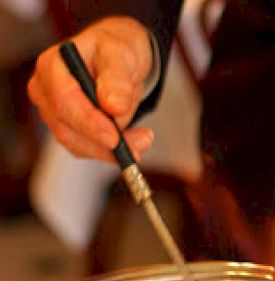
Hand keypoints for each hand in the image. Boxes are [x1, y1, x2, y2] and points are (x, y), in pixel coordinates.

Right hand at [28, 16, 154, 162]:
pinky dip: (110, 151)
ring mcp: (54, 112)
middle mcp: (46, 91)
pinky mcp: (68, 128)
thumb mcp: (121, 54)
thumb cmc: (116, 49)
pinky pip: (87, 148)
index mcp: (51, 66)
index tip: (115, 138)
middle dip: (104, 143)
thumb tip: (113, 107)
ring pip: (77, 144)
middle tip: (141, 143)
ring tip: (143, 139)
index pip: (64, 102)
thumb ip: (117, 79)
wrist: (118, 58)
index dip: (89, 123)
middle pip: (67, 129)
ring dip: (111, 150)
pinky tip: (132, 141)